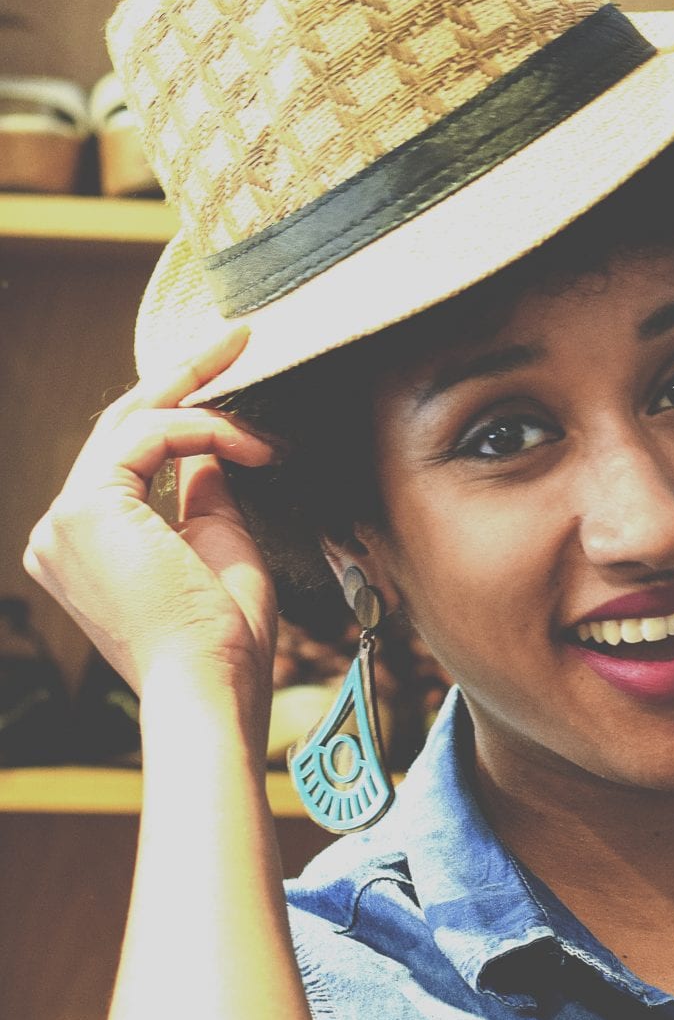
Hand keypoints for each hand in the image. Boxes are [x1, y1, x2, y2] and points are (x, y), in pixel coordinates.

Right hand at [22, 326, 281, 702]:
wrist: (210, 685)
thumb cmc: (224, 638)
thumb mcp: (221, 546)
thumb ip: (206, 495)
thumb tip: (213, 451)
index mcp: (89, 543)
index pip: (130, 454)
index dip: (184, 410)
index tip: (237, 376)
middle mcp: (61, 529)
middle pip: (123, 425)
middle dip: (187, 375)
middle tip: (240, 335)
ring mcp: (64, 518)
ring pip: (135, 422)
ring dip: (211, 405)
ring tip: (267, 412)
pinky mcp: (84, 508)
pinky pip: (149, 436)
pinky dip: (207, 431)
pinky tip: (255, 449)